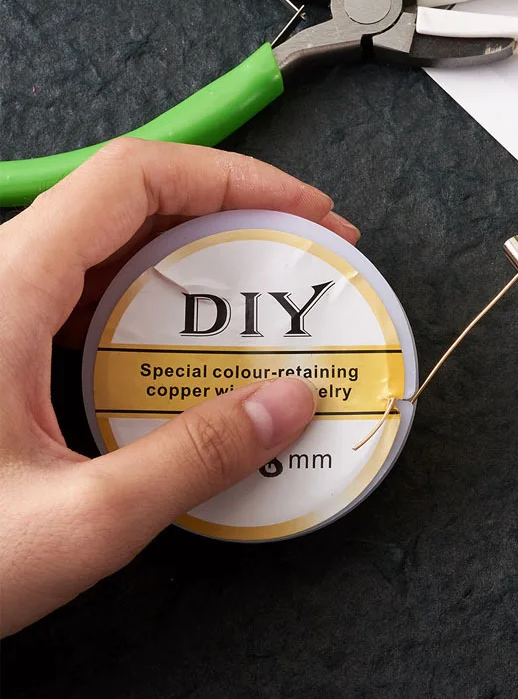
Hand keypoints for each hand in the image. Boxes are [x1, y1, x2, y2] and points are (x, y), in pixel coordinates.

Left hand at [0, 139, 359, 635]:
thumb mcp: (76, 522)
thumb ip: (192, 461)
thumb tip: (291, 402)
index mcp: (8, 288)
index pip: (135, 176)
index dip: (233, 176)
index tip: (306, 213)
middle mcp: (0, 277)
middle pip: (131, 198)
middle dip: (232, 211)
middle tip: (304, 254)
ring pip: (112, 243)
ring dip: (198, 253)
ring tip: (264, 294)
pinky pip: (92, 290)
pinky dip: (160, 297)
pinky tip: (193, 345)